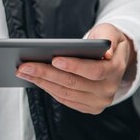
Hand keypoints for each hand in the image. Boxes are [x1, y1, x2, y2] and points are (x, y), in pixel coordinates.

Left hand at [15, 23, 136, 114]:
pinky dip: (48, 89)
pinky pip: (64, 99)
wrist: (113, 61)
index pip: (94, 71)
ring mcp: (98, 102)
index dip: (74, 66)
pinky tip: (34, 79)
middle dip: (46, 74)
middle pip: (73, 84)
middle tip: (24, 66)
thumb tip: (107, 50)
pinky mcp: (88, 107)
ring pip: (65, 93)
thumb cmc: (106, 42)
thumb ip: (108, 37)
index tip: (54, 59)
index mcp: (116, 70)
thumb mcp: (110, 32)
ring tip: (23, 72)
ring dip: (42, 82)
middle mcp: (108, 90)